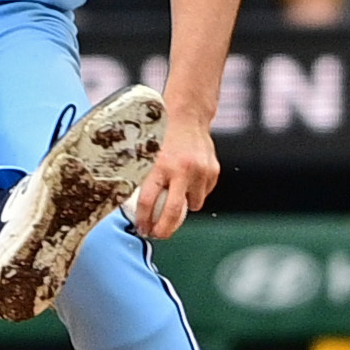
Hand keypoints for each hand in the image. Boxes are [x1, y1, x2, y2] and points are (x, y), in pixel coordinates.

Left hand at [127, 112, 218, 241]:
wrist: (188, 115)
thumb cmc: (162, 134)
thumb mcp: (146, 153)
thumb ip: (143, 178)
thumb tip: (136, 206)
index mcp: (160, 165)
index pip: (148, 201)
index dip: (143, 220)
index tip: (142, 228)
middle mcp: (182, 169)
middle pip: (174, 213)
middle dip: (164, 229)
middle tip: (158, 234)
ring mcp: (200, 171)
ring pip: (193, 205)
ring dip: (183, 206)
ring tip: (175, 195)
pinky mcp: (213, 172)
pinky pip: (203, 193)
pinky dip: (195, 192)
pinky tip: (188, 180)